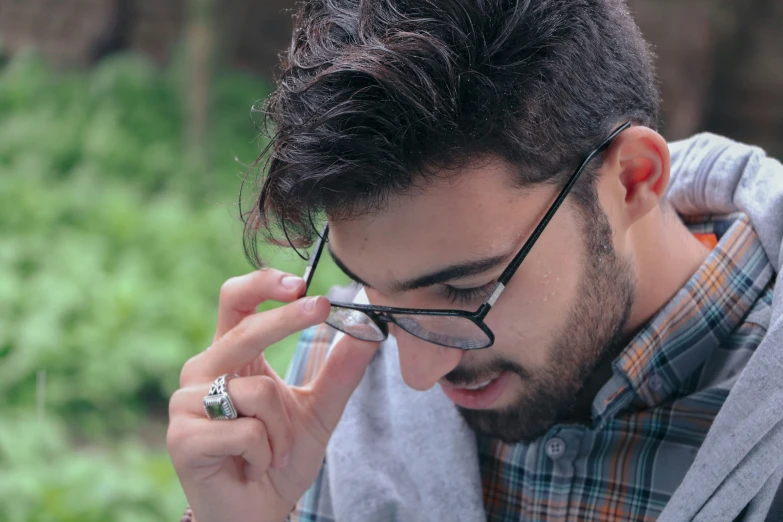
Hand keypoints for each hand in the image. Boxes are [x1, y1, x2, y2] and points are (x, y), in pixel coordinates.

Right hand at [167, 269, 379, 521]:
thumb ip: (339, 372)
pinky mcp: (183, 439)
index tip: (302, 282)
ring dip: (282, 428)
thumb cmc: (280, 459)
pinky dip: (265, 453)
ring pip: (255, 391)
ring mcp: (186, 405)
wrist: (258, 513)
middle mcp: (202, 372)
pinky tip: (253, 467)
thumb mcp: (318, 410)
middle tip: (321, 307)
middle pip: (243, 330)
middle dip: (286, 318)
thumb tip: (369, 332)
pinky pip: (245, 430)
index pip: (235, 301)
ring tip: (273, 452)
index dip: (262, 283)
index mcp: (230, 357)